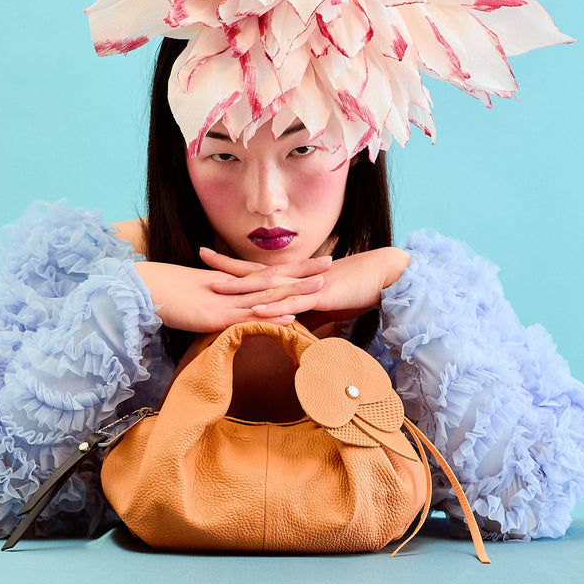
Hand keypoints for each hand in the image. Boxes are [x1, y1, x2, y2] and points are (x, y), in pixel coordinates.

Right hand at [135, 257, 328, 332]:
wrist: (141, 289)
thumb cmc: (163, 294)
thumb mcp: (196, 300)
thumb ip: (216, 306)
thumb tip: (227, 314)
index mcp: (229, 282)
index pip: (267, 272)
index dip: (291, 267)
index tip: (313, 261)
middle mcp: (231, 287)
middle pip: (274, 278)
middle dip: (304, 271)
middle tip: (332, 262)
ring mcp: (225, 300)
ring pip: (267, 294)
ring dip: (296, 290)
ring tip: (323, 285)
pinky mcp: (215, 316)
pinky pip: (247, 316)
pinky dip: (270, 315)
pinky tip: (290, 316)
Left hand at [205, 247, 409, 322]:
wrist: (382, 277)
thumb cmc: (354, 289)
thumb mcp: (321, 306)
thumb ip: (301, 315)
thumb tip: (284, 328)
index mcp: (294, 279)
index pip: (258, 270)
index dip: (233, 265)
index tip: (208, 259)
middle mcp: (296, 278)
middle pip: (255, 271)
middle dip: (227, 266)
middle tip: (200, 255)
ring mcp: (307, 286)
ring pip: (269, 286)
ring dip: (242, 286)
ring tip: (217, 286)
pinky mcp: (321, 296)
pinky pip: (294, 302)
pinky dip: (275, 306)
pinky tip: (257, 309)